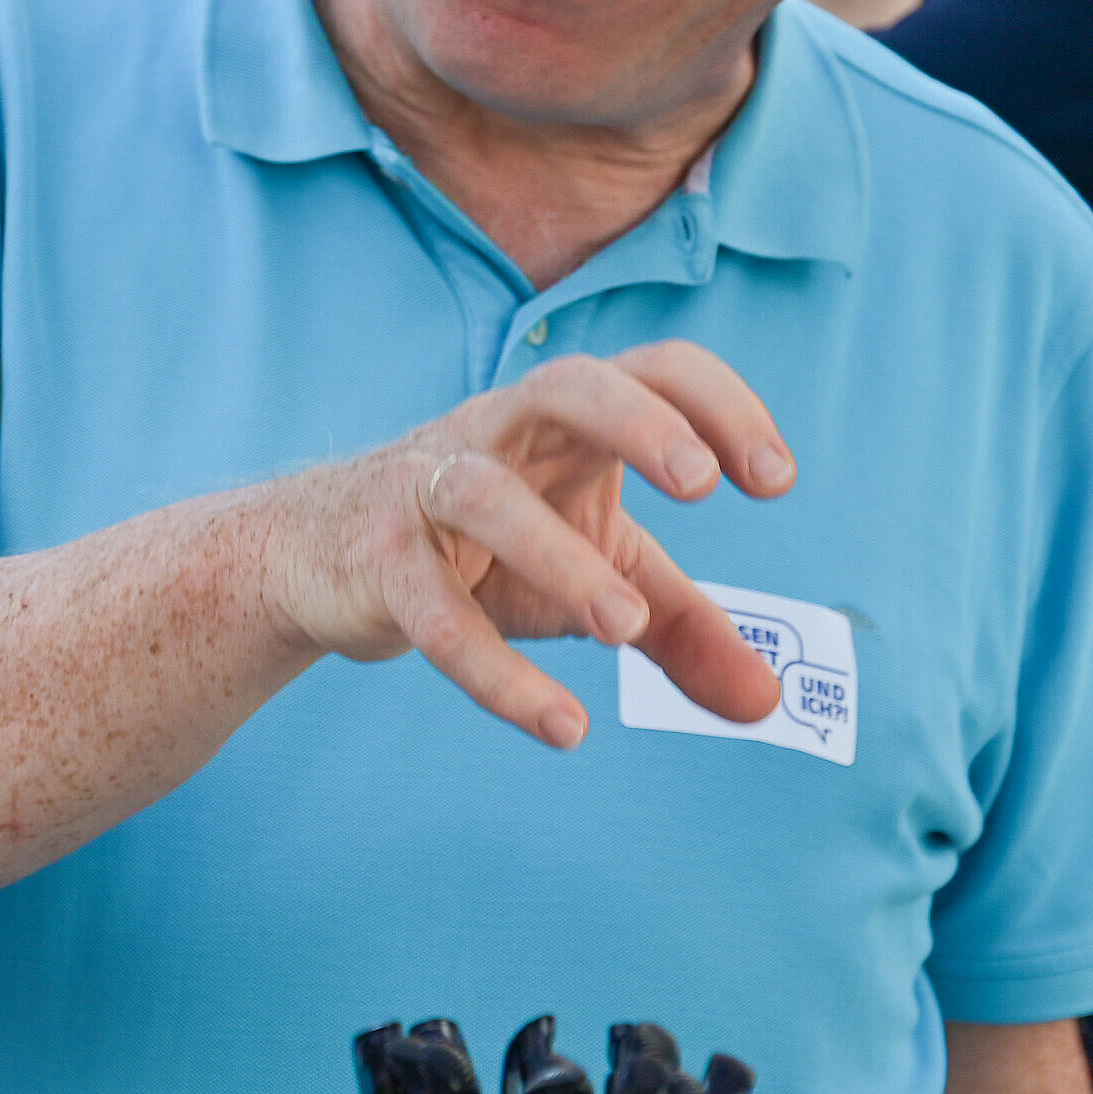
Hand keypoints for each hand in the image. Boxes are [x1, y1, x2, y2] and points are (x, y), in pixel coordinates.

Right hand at [259, 340, 795, 749]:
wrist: (315, 560)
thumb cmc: (482, 550)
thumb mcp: (596, 574)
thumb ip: (683, 629)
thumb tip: (767, 704)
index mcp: (565, 420)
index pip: (651, 369)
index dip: (719, 406)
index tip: (777, 479)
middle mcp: (497, 432)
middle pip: (566, 384)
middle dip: (639, 423)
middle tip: (701, 484)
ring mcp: (428, 490)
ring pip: (486, 498)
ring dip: (559, 556)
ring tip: (627, 628)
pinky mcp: (378, 560)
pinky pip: (431, 612)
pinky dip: (495, 671)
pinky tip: (561, 725)